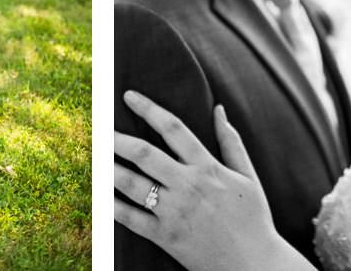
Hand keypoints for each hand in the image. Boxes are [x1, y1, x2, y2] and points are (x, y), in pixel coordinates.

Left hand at [113, 91, 289, 270]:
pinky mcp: (165, 237)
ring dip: (110, 167)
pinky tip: (100, 194)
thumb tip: (219, 110)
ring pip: (132, 184)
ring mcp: (174, 212)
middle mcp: (187, 186)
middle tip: (100, 126)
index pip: (172, 128)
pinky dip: (112, 206)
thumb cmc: (253, 219)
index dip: (148, 108)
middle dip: (118, 138)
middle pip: (144, 154)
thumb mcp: (248, 176)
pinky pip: (132, 219)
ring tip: (95, 154)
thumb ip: (231, 141)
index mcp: (207, 167)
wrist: (255, 265)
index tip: (129, 96)